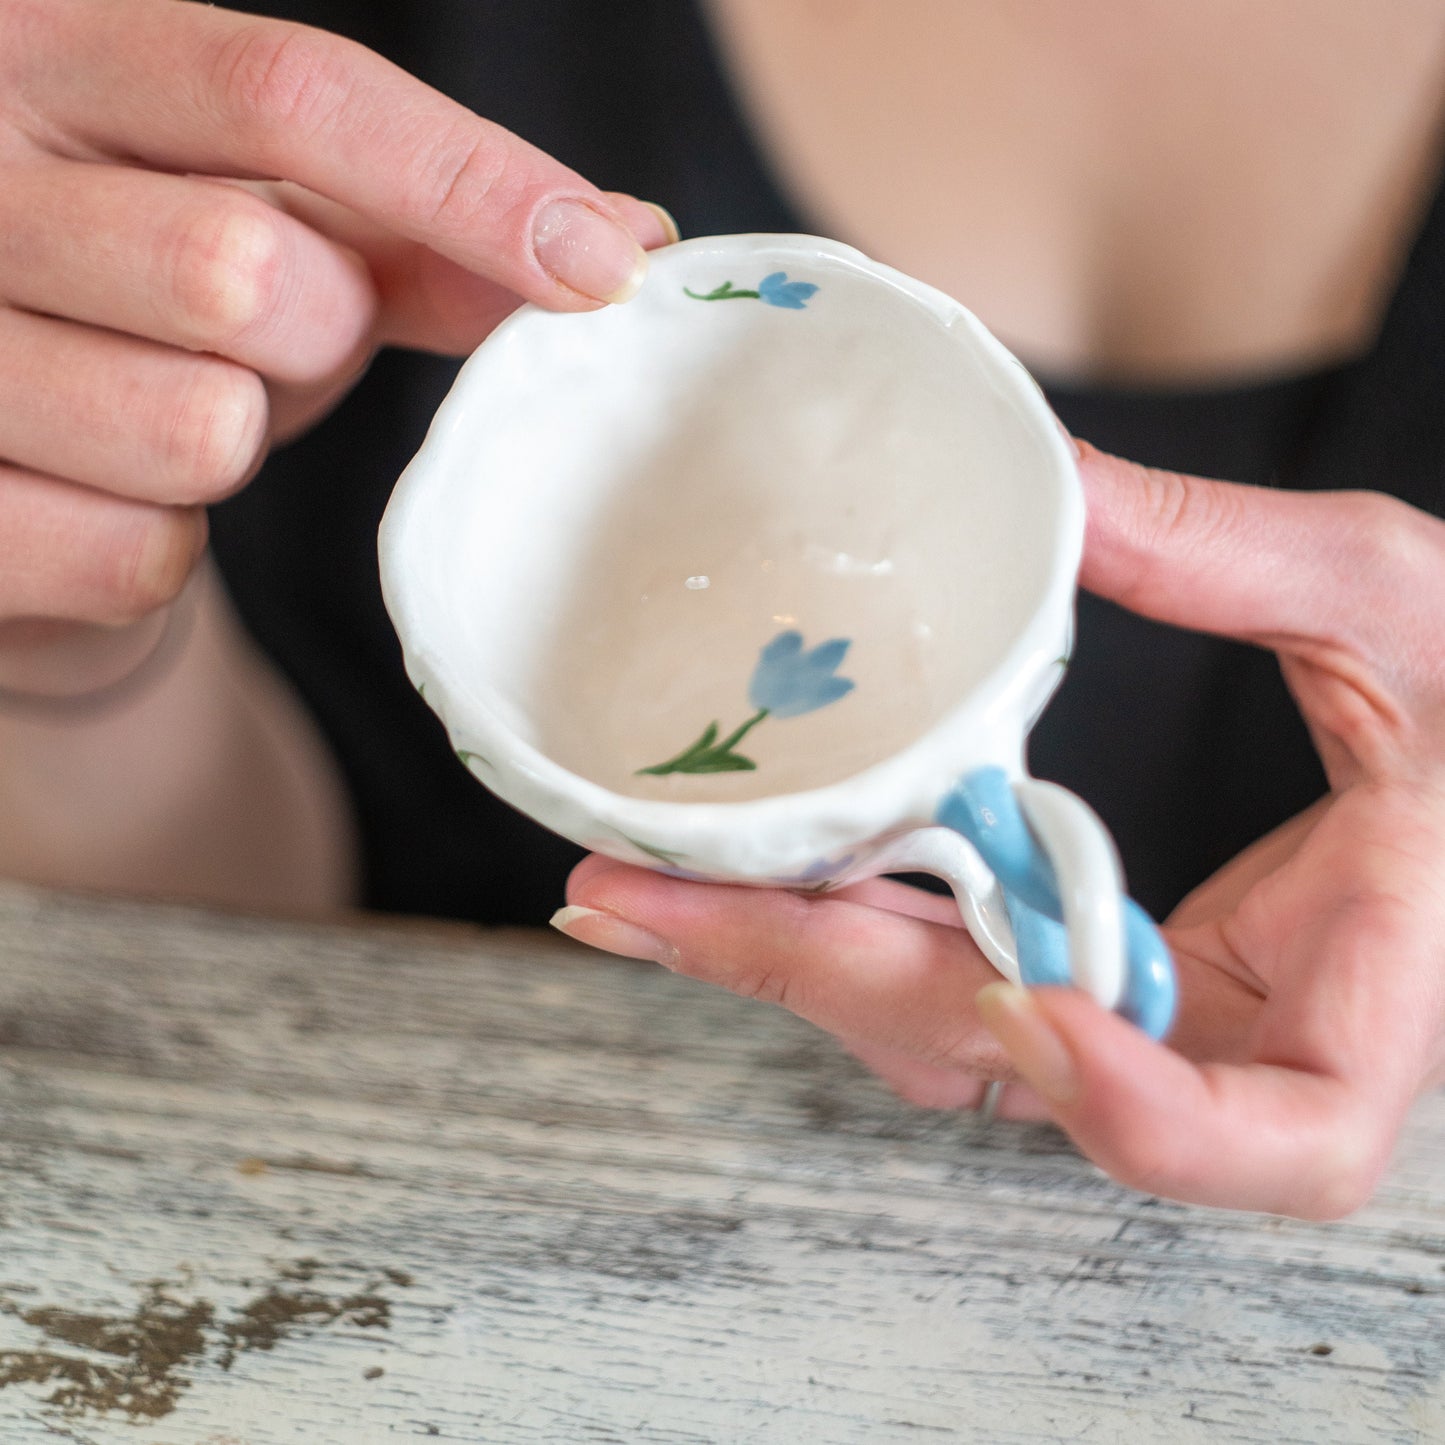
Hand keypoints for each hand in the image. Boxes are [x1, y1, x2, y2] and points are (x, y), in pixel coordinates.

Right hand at [0, 0, 671, 697]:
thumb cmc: (150, 312)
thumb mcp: (277, 233)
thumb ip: (425, 233)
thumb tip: (624, 241)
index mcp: (55, 64)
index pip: (285, 89)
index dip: (464, 179)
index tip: (607, 265)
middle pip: (245, 271)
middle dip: (311, 337)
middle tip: (268, 343)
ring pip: (194, 429)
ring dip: (228, 444)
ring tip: (166, 410)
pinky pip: (138, 557)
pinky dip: (163, 546)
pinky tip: (108, 497)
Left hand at [557, 444, 1444, 1217]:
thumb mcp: (1397, 604)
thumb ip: (1241, 556)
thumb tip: (1059, 491)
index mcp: (1372, 990)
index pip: (1282, 1133)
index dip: (1149, 1105)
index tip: (1031, 996)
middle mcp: (1240, 1039)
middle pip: (1021, 1064)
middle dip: (821, 983)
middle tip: (639, 904)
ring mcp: (1149, 1015)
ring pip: (955, 1034)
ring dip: (795, 963)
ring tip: (638, 893)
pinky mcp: (1092, 973)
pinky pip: (951, 976)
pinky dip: (841, 927)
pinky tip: (733, 879)